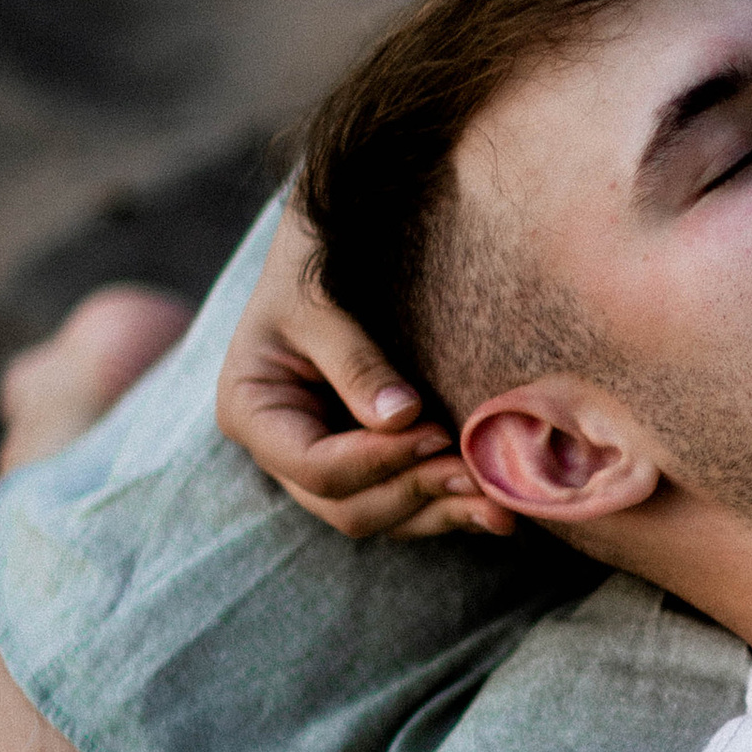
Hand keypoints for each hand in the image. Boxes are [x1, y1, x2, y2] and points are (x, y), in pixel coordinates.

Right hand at [215, 208, 514, 541]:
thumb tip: (402, 419)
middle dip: (414, 494)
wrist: (335, 236)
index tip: (436, 432)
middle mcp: (282, 450)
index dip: (377, 460)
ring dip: (439, 513)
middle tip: (477, 477)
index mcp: (251, 412)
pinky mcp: (368, 460)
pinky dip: (445, 505)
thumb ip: (355, 362)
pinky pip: (404, 501)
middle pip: (345, 506)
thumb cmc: (316, 259)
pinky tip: (494, 506)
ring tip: (499, 508)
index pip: (314, 466)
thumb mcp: (321, 303)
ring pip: (379, 515)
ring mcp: (325, 461)